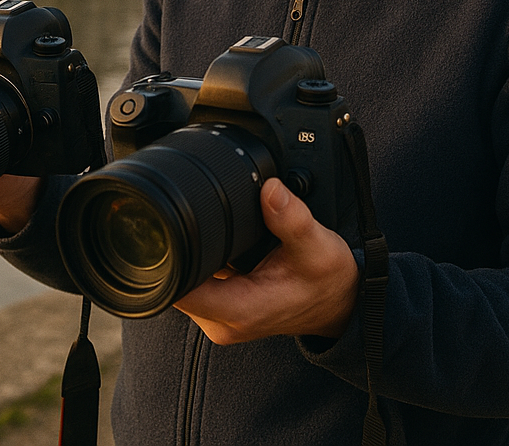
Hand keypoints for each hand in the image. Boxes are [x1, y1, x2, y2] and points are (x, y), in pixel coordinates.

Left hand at [173, 177, 359, 344]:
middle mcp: (221, 320)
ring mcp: (220, 316)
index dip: (167, 253)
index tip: (169, 222)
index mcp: (236, 310)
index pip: (175, 286)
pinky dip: (201, 256)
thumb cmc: (329, 281)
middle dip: (178, 243)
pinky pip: (196, 279)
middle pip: (171, 278)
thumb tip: (270, 188)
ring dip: (189, 250)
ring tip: (213, 225)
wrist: (342, 303)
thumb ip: (292, 218)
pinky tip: (220, 238)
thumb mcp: (317, 246)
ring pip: (182, 276)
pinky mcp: (223, 307)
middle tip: (198, 212)